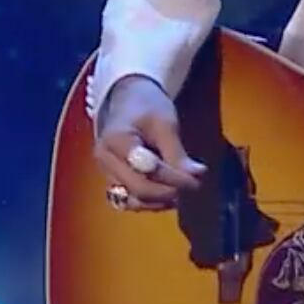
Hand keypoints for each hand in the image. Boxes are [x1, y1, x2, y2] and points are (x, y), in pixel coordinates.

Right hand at [92, 74, 204, 210]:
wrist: (129, 101)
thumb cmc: (147, 106)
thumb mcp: (165, 123)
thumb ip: (177, 153)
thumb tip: (196, 176)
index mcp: (115, 141)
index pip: (145, 169)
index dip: (173, 178)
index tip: (198, 178)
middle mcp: (106, 161)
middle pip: (138, 189)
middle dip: (169, 191)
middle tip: (194, 186)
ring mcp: (107, 174)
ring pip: (133, 201)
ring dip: (161, 201)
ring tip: (183, 190)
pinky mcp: (114, 181)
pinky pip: (131, 201)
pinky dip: (152, 202)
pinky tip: (170, 193)